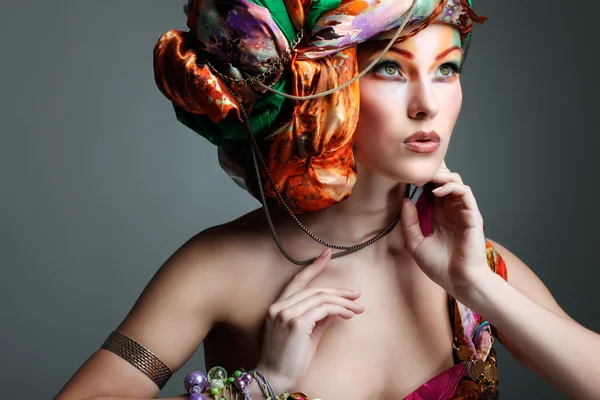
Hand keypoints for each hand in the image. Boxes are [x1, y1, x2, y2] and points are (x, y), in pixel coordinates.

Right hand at [256, 249, 364, 392]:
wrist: (274, 378)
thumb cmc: (289, 359)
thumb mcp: (306, 334)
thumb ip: (319, 318)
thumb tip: (337, 307)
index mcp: (277, 306)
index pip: (297, 281)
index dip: (313, 266)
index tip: (327, 253)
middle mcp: (279, 307)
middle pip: (315, 290)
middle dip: (339, 291)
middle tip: (357, 295)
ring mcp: (286, 314)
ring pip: (321, 298)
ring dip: (343, 302)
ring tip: (358, 308)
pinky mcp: (296, 323)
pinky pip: (324, 310)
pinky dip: (339, 310)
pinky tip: (349, 315)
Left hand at [400, 162, 490, 297]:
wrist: (458, 281)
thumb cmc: (439, 267)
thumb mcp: (415, 243)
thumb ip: (408, 223)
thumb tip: (405, 200)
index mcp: (437, 215)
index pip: (429, 188)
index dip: (419, 180)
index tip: (405, 178)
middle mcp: (450, 210)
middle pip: (443, 179)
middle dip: (430, 172)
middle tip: (415, 173)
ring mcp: (461, 211)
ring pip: (455, 181)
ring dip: (440, 176)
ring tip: (426, 178)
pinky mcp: (472, 214)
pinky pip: (464, 192)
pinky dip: (451, 186)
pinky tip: (436, 192)